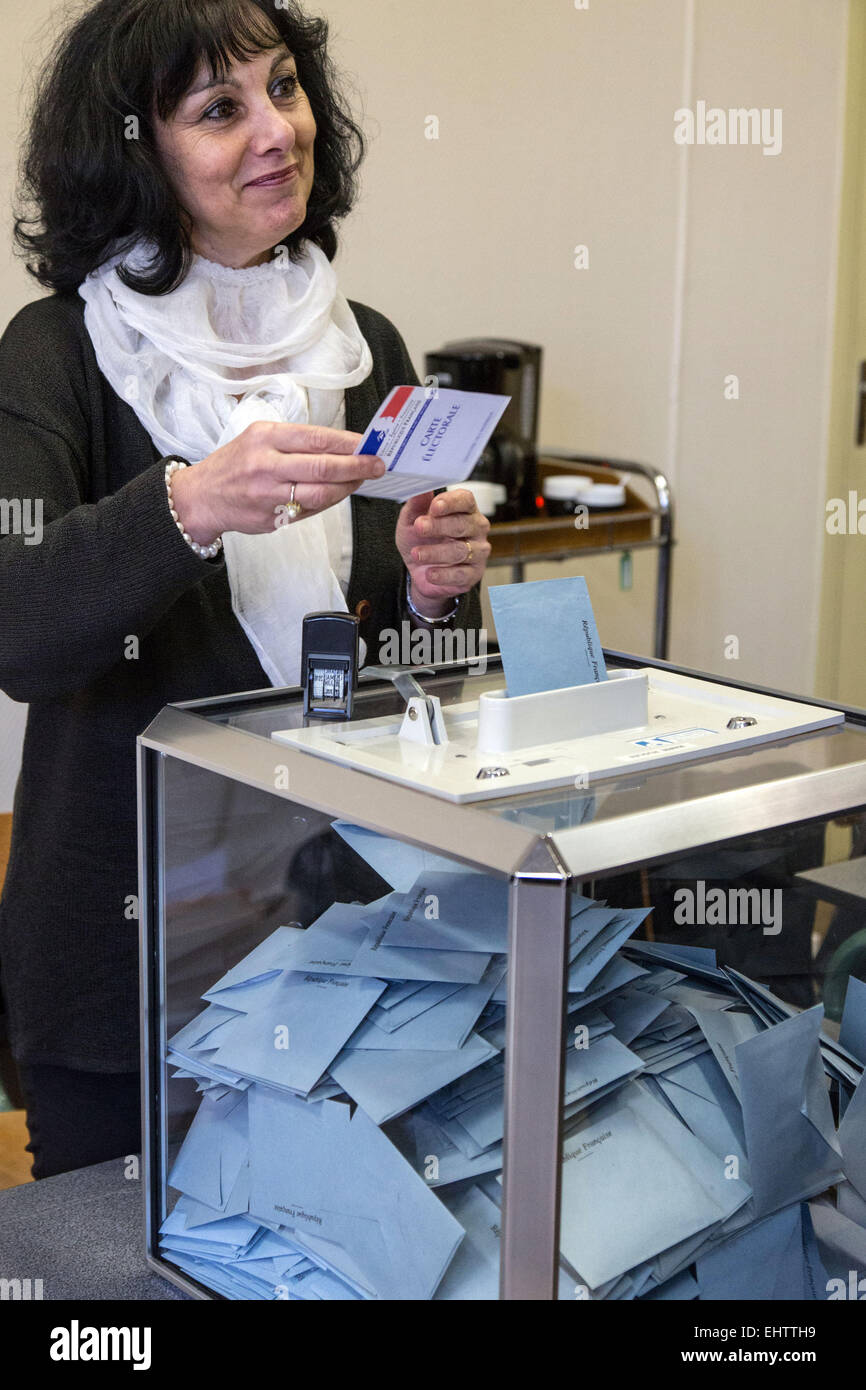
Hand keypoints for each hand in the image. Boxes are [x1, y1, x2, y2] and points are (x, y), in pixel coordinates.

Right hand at [169, 421, 385, 544]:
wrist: (200, 498)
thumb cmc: (234, 464)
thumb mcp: (257, 438)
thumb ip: (294, 442)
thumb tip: (339, 447)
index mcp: (265, 437)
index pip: (316, 438)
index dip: (347, 443)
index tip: (368, 445)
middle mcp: (266, 464)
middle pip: (322, 466)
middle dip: (356, 466)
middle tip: (377, 466)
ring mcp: (268, 495)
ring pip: (319, 493)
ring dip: (346, 488)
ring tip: (361, 481)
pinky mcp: (271, 518)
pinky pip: (308, 511)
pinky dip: (327, 502)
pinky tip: (338, 494)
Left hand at [396, 489, 489, 617]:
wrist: (420, 571)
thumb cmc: (420, 540)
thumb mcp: (411, 521)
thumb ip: (416, 506)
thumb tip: (421, 489)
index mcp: (464, 510)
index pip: (465, 500)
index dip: (451, 502)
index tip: (434, 506)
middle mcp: (476, 528)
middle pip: (463, 523)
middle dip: (439, 526)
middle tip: (419, 527)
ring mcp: (478, 552)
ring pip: (461, 550)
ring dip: (436, 552)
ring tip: (417, 554)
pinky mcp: (474, 574)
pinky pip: (461, 574)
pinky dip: (443, 574)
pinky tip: (430, 573)